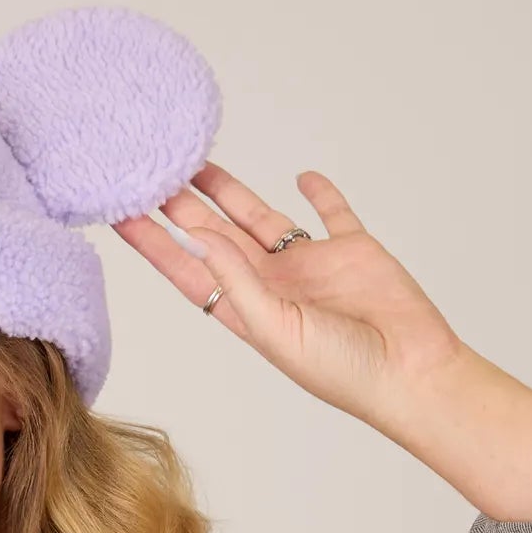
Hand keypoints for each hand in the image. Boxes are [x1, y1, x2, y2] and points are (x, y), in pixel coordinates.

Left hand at [111, 162, 469, 424]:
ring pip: (260, 218)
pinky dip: (320, 192)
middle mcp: (272, 286)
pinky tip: (302, 176)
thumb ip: (237, 280)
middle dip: (181, 206)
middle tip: (148, 170)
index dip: (154, 241)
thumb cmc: (342, 370)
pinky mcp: (353, 250)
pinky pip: (333, 213)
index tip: (120, 212)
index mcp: (246, 310)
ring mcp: (311, 267)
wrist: (411, 371)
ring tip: (195, 161)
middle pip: (215, 236)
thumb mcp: (275, 329)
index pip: (187, 268)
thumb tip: (200, 235)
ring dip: (230, 191)